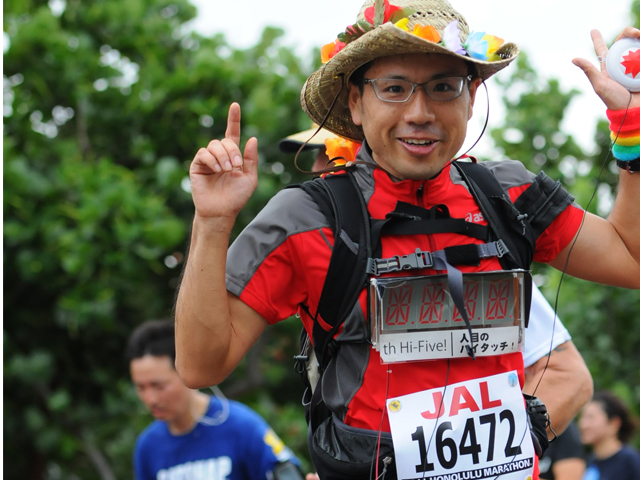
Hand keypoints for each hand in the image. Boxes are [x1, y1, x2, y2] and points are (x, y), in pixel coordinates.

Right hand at [189, 103, 258, 219]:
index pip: (233, 133)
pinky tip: (217, 170)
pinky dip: (212, 160)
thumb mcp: (250, 178)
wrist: (221, 211)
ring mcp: (208, 160)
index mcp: (233, 156)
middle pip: (225, 140)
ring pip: (214, 145)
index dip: (233, 119)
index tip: (235, 105)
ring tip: (226, 170)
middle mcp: (220, 155)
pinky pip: (203, 154)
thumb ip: (251, 159)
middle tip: (235, 167)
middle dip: (233, 151)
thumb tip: (252, 138)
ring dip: (223, 156)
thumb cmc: (236, 197)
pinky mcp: (197, 165)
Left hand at [572, 27, 639, 110]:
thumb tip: (574, 59)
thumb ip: (589, 71)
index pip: (601, 49)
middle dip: (630, 33)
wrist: (633, 109)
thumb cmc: (614, 100)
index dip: (597, 39)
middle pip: (624, 41)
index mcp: (608, 66)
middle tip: (636, 34)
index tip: (593, 30)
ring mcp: (634, 64)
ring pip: (637, 46)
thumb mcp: (600, 85)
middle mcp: (621, 62)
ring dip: (639, 41)